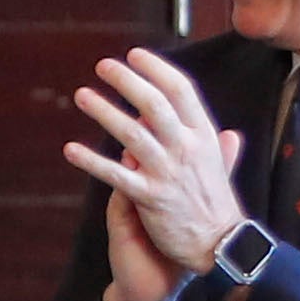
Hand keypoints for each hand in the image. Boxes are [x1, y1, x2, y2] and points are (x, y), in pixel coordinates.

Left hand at [66, 48, 250, 294]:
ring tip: (82, 95)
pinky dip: (91, 161)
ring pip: (131, 134)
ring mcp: (167, 172)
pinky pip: (115, 175)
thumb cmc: (218, 206)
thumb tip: (229, 133)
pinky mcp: (150, 198)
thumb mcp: (223, 171)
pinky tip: (70, 150)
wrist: (221, 246)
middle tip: (103, 66)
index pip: (181, 90)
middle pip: (153, 104)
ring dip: (104, 112)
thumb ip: (222, 149)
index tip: (135, 54)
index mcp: (205, 136)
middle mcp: (187, 149)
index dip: (156, 69)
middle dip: (126, 81)